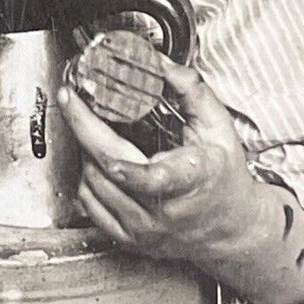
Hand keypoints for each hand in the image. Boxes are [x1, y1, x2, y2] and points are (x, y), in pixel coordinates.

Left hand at [58, 61, 263, 267]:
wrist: (231, 228)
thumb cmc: (223, 175)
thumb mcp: (219, 126)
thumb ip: (191, 90)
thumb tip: (158, 63)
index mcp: (189, 179)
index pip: (149, 177)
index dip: (118, 159)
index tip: (96, 128)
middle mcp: (163, 210)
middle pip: (107, 170)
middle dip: (82, 127)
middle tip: (72, 99)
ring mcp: (144, 229)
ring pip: (92, 184)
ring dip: (86, 151)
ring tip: (93, 130)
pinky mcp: (129, 240)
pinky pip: (89, 205)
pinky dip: (86, 178)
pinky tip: (96, 161)